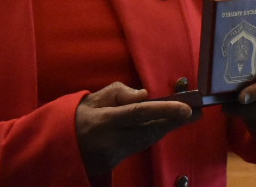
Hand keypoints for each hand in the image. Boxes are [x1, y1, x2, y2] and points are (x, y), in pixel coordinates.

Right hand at [74, 83, 194, 177]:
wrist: (59, 147)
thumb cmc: (78, 116)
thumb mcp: (94, 98)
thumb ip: (119, 93)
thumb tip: (145, 94)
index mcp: (105, 120)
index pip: (139, 113)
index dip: (164, 110)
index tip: (186, 108)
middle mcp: (112, 140)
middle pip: (150, 130)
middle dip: (174, 120)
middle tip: (197, 112)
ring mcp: (114, 154)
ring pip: (148, 140)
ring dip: (167, 127)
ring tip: (186, 116)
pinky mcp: (115, 163)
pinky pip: (140, 146)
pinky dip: (153, 134)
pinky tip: (165, 125)